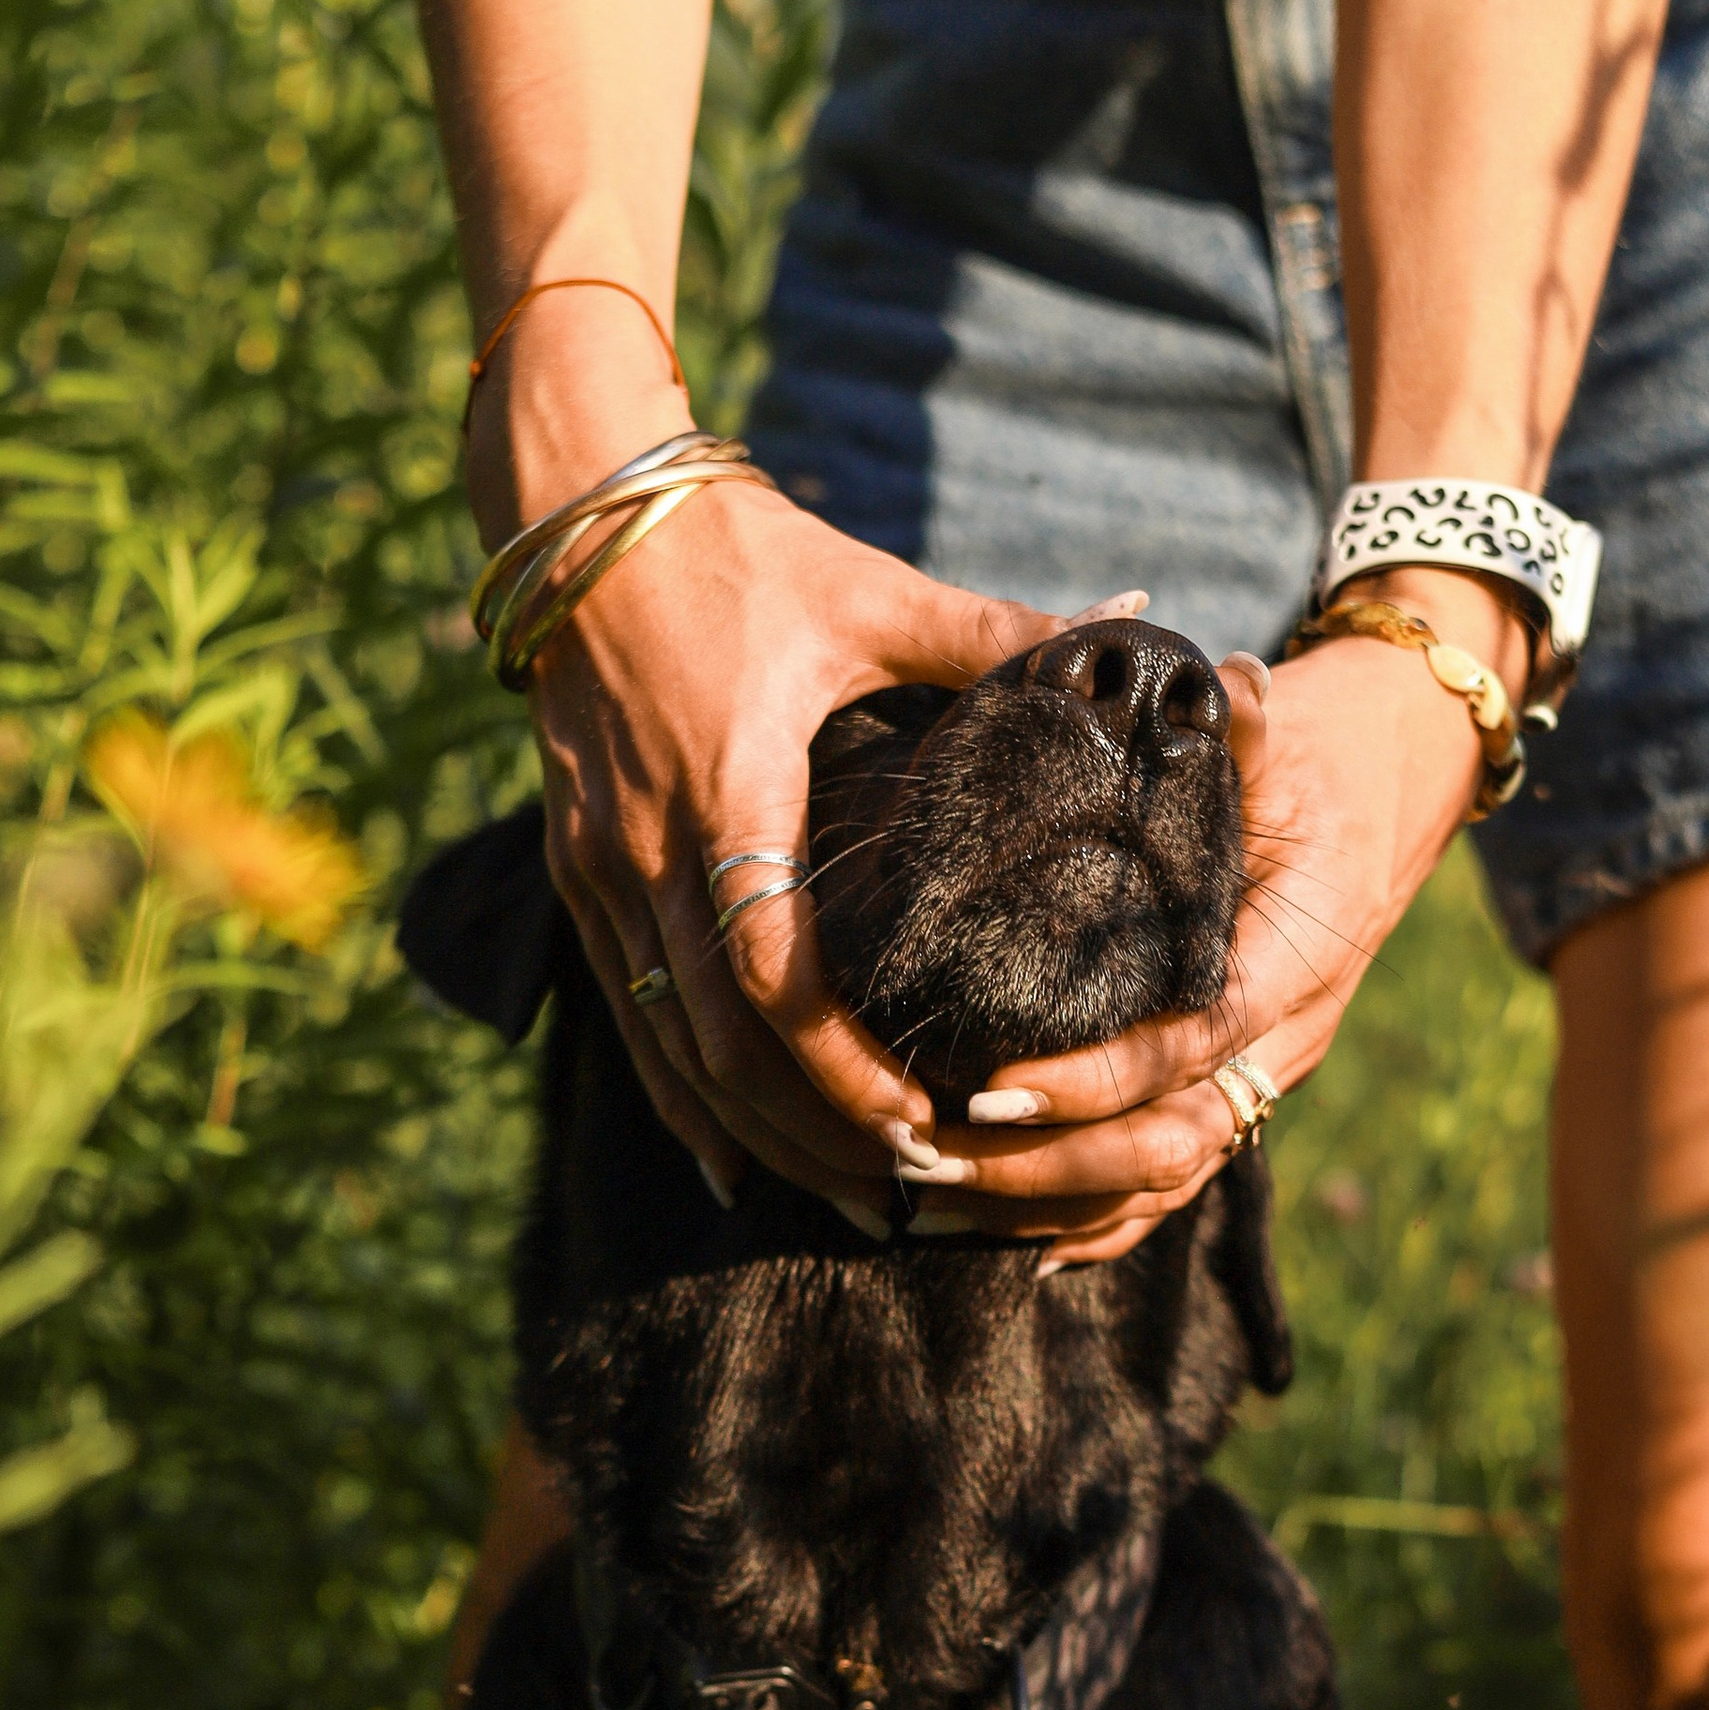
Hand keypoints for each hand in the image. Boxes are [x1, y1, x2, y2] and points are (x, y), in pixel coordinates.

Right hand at [468, 317, 1057, 1227]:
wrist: (580, 507)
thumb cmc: (739, 550)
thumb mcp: (869, 593)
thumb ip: (993, 632)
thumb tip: (1131, 617)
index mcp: (730, 789)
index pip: (771, 973)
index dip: (838, 1066)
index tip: (919, 1121)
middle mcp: (650, 848)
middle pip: (720, 1044)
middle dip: (812, 1135)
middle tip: (906, 1197)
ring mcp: (599, 868)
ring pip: (667, 1048)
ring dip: (753, 1136)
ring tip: (845, 1202)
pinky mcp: (576, 868)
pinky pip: (627, 1013)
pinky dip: (682, 1097)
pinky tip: (731, 1164)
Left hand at [886, 593, 1509, 1262]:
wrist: (1390, 792)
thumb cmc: (1321, 760)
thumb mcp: (1291, 734)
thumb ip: (1249, 729)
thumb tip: (1222, 685)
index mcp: (1292, 961)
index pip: (1186, 1048)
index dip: (1093, 1081)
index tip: (992, 1087)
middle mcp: (1282, 1041)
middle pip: (1170, 1145)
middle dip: (1049, 1167)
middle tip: (929, 1154)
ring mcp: (1261, 1076)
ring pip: (1164, 1181)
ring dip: (1052, 1205)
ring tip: (934, 1199)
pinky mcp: (1234, 1091)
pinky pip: (1172, 1183)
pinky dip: (1100, 1223)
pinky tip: (1016, 1243)